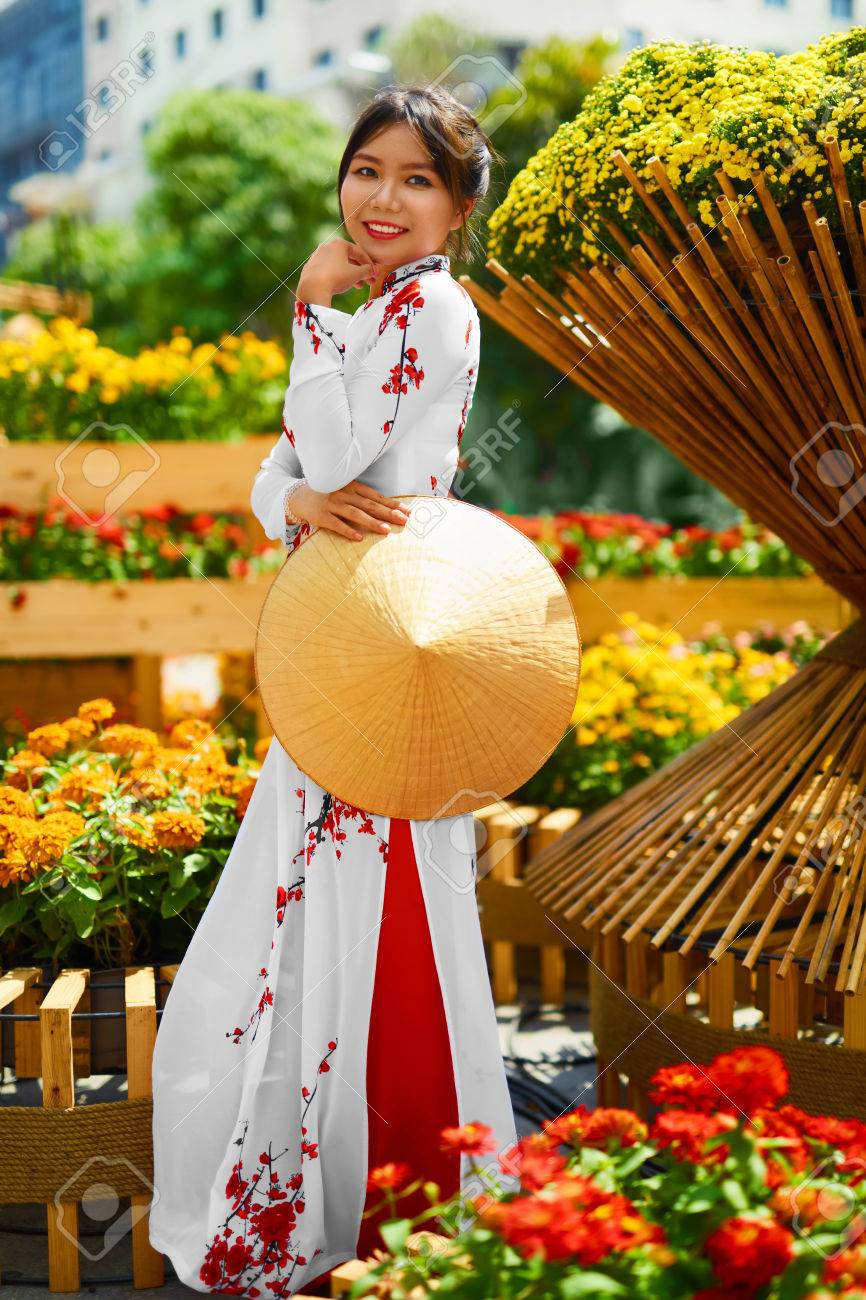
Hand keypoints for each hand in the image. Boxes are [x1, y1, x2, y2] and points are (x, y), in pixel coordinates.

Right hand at [287, 480, 409, 540]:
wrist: (296, 495)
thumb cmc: (326, 494)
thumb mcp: (344, 490)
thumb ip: (361, 497)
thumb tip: (386, 508)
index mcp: (351, 486)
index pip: (376, 496)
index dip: (392, 504)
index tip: (408, 511)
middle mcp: (343, 493)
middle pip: (369, 504)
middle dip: (388, 513)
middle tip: (404, 521)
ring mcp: (331, 504)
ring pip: (355, 514)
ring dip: (372, 522)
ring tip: (386, 530)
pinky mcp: (320, 516)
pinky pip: (336, 524)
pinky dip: (348, 531)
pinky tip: (359, 538)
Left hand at [296, 238, 376, 303]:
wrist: (312, 288)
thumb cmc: (336, 278)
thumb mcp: (356, 274)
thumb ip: (368, 270)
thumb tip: (374, 270)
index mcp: (339, 243)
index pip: (359, 252)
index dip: (370, 264)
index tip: (375, 274)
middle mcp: (327, 246)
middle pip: (349, 259)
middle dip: (360, 271)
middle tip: (369, 282)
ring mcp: (317, 256)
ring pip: (339, 265)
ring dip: (350, 275)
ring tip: (358, 286)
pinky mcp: (311, 267)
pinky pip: (328, 270)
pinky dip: (337, 276)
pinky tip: (341, 285)